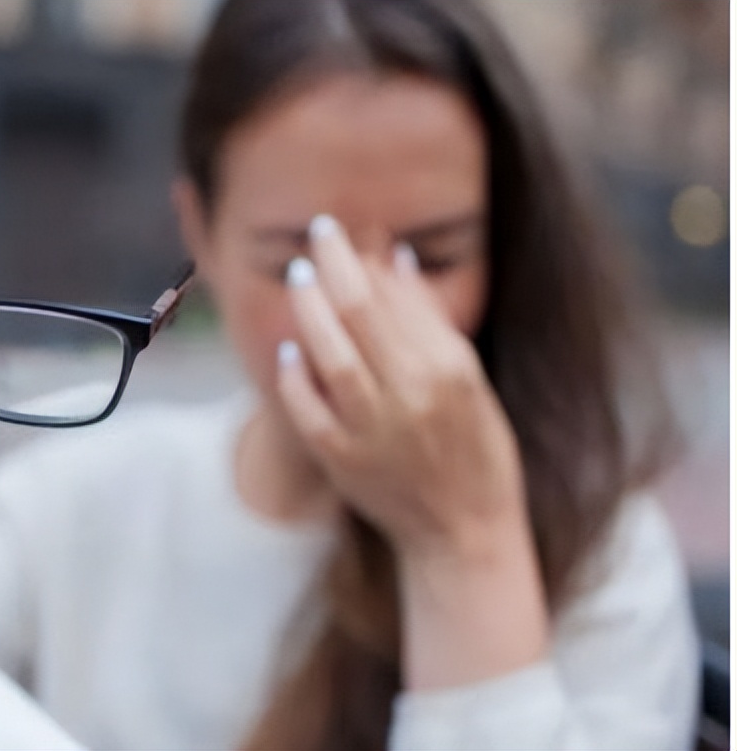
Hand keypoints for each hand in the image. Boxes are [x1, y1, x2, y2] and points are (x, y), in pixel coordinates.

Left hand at [276, 214, 526, 560]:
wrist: (464, 531)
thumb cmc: (474, 448)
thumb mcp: (469, 378)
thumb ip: (428, 319)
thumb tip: (394, 256)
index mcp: (448, 371)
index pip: (392, 299)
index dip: (359, 260)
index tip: (339, 233)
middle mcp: (412, 396)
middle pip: (359, 315)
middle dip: (332, 267)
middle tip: (315, 236)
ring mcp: (374, 431)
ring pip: (331, 356)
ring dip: (309, 311)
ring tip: (299, 277)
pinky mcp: (344, 461)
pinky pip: (309, 411)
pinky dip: (295, 377)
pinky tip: (289, 349)